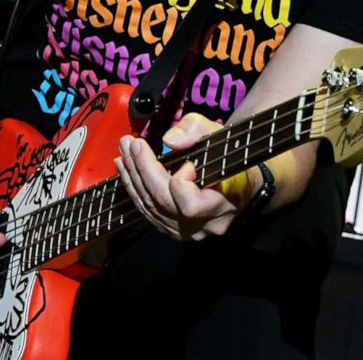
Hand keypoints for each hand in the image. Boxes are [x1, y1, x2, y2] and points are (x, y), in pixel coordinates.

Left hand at [116, 113, 241, 240]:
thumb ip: (195, 131)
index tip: (186, 162)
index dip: (179, 182)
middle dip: (142, 170)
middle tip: (130, 145)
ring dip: (132, 178)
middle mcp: (203, 226)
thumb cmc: (229, 158)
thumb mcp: (218, 135)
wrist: (238, 183)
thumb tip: (169, 140)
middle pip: (163, 203)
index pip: (190, 204)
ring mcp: (187, 232)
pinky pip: (149, 212)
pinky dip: (135, 189)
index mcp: (222, 205)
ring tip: (124, 153)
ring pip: (151, 208)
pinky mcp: (173, 229)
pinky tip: (127, 170)